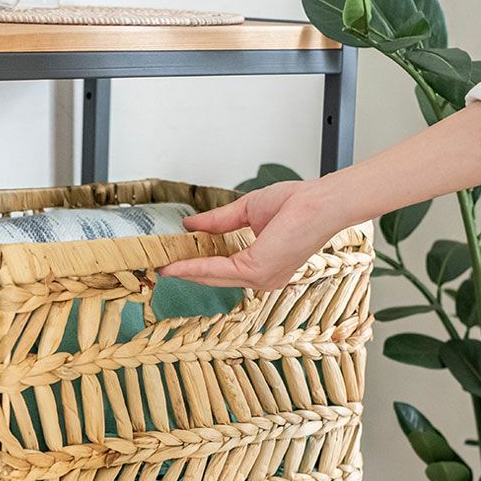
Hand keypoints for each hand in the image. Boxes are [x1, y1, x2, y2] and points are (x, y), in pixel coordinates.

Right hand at [159, 180, 342, 289]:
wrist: (318, 201)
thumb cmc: (298, 204)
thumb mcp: (247, 211)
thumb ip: (218, 221)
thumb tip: (191, 224)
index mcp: (263, 267)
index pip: (223, 269)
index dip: (196, 266)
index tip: (174, 261)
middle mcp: (262, 279)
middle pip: (213, 277)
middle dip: (186, 271)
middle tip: (161, 265)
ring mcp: (259, 279)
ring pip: (212, 276)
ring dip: (185, 270)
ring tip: (163, 265)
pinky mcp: (256, 271)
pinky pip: (216, 270)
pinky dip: (194, 267)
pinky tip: (177, 264)